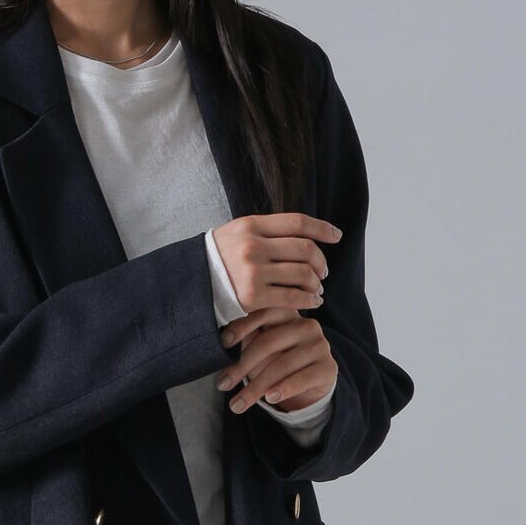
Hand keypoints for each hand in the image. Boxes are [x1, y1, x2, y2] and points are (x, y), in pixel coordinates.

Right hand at [211, 211, 340, 314]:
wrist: (189, 285)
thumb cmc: (216, 259)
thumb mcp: (236, 233)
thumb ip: (265, 231)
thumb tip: (303, 235)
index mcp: (250, 225)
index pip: (297, 222)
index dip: (322, 228)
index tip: (336, 236)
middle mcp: (253, 246)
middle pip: (305, 249)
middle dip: (321, 261)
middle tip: (323, 272)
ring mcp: (253, 271)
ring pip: (303, 274)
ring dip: (316, 283)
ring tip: (317, 289)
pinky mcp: (252, 296)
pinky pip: (292, 297)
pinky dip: (308, 300)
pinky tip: (312, 302)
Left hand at [214, 305, 338, 412]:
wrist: (312, 384)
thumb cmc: (280, 361)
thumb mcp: (263, 349)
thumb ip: (247, 339)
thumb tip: (219, 343)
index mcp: (288, 314)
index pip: (263, 314)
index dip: (241, 327)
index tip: (222, 343)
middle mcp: (307, 326)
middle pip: (268, 343)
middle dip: (241, 367)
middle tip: (222, 385)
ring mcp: (320, 346)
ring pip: (281, 366)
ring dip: (255, 387)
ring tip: (237, 404)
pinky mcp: (328, 367)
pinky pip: (301, 379)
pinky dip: (283, 389)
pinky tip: (269, 398)